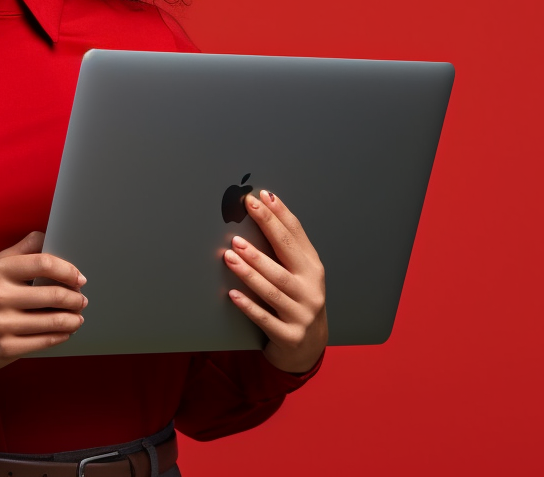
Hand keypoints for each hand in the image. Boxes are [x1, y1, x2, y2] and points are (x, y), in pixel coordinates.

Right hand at [0, 231, 86, 378]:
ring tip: (78, 317)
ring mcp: (2, 324)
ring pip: (55, 321)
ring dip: (74, 319)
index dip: (68, 270)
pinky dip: (62, 335)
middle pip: (55, 295)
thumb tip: (48, 235)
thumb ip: (22, 250)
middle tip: (82, 300)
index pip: (44, 263)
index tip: (79, 278)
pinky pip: (46, 341)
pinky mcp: (6, 348)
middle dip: (76, 299)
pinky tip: (66, 331)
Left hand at [223, 190, 326, 372]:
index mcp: (313, 269)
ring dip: (251, 268)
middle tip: (248, 211)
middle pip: (287, 254)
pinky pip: (265, 318)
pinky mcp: (289, 335)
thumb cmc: (297, 303)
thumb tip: (260, 212)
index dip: (280, 214)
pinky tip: (232, 294)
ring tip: (231, 252)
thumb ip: (283, 251)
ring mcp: (302, 313)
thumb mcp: (298, 276)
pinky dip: (249, 305)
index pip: (297, 235)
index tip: (262, 196)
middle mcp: (311, 289)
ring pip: (274, 287)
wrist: (309, 348)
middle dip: (267, 229)